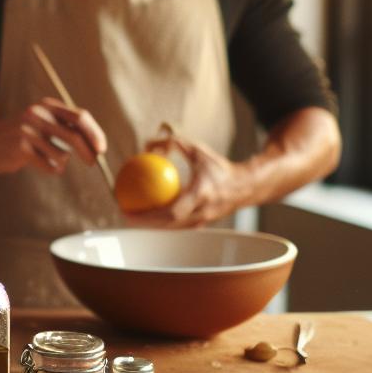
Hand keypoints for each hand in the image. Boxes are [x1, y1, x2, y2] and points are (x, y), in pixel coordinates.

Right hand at [0, 97, 106, 175]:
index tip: (101, 149)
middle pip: (74, 136)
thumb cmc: (21, 137)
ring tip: (45, 159)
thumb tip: (97, 144)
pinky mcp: (20, 147)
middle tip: (93, 163)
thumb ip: (66, 127)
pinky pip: (48, 165)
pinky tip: (36, 163)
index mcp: (47, 106)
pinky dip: (49, 169)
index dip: (94, 134)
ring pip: (61, 155)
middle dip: (88, 151)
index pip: (80, 117)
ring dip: (59, 162)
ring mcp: (27, 130)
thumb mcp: (43, 124)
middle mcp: (38, 114)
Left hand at [123, 130, 249, 227]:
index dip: (149, 215)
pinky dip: (163, 223)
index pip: (172, 211)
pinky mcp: (204, 224)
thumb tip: (146, 144)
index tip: (130, 209)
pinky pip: (179, 226)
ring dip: (152, 226)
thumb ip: (173, 144)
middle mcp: (203, 211)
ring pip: (173, 229)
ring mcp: (204, 221)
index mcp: (202, 194)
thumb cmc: (218, 165)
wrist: (246, 185)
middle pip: (169, 224)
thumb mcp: (197, 150)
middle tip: (125, 215)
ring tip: (133, 218)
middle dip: (145, 224)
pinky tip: (149, 216)